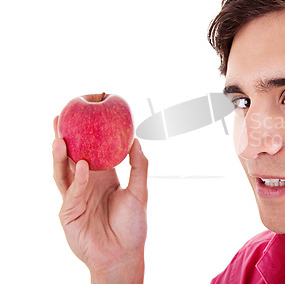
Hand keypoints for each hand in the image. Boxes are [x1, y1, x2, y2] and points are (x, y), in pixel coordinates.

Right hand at [52, 116, 147, 283]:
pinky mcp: (68, 213)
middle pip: (70, 158)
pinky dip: (78, 179)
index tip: (83, 116)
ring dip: (60, 156)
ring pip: (63, 172)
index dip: (84, 136)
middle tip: (59, 118)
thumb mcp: (140, 192)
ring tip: (60, 138)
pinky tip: (82, 165)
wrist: (124, 254)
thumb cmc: (133, 226)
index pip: (90, 152)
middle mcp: (86, 185)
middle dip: (63, 139)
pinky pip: (72, 192)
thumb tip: (136, 140)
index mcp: (102, 178)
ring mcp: (75, 198)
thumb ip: (139, 167)